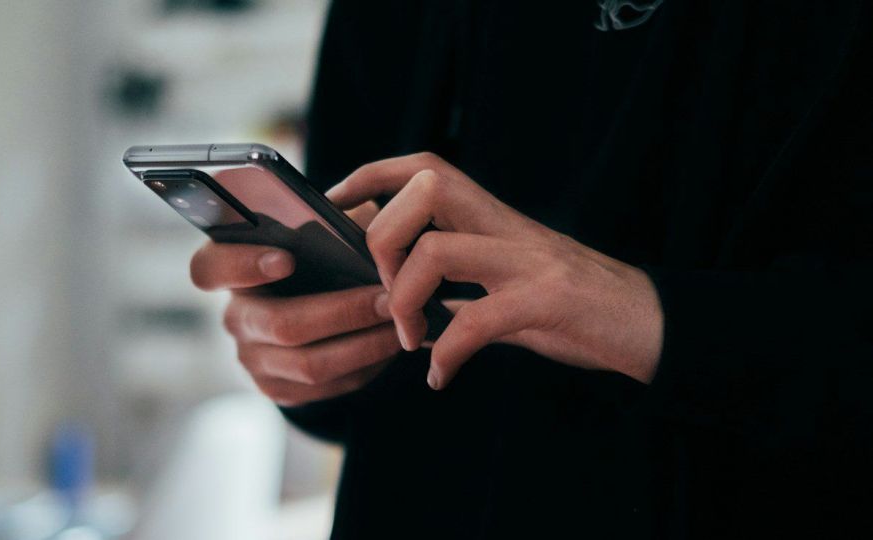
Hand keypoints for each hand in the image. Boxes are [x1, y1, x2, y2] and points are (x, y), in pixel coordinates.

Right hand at [189, 203, 401, 405]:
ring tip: (401, 324)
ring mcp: (253, 358)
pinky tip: (389, 345)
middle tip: (388, 299)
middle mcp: (235, 316)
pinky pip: (325, 387)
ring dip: (363, 344)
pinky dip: (364, 366)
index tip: (287, 258)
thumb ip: (331, 222)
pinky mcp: (277, 388)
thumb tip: (362, 227)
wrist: (320, 302)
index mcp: (230, 268)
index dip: (242, 265)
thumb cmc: (322, 255)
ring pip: (309, 363)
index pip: (209, 268)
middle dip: (343, 312)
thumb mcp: (323, 228)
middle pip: (280, 324)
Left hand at [327, 153, 662, 389]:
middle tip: (383, 293)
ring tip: (410, 340)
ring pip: (438, 250)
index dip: (370, 176)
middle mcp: (508, 227)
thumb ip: (461, 287)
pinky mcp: (549, 300)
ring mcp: (530, 260)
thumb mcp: (508, 288)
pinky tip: (442, 376)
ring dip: (406, 300)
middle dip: (382, 238)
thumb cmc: (576, 310)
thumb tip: (405, 302)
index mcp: (493, 219)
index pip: (423, 168)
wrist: (653, 327)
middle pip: (424, 188)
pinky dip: (448, 353)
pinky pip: (478, 320)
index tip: (335, 207)